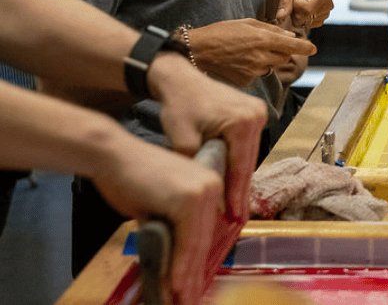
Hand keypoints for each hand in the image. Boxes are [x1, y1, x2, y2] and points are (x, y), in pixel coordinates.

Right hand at [91, 131, 238, 304]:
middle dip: (194, 274)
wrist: (113, 157)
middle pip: (205, 239)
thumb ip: (174, 227)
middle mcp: (213, 185)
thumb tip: (179, 260)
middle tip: (187, 298)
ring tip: (179, 298)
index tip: (193, 286)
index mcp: (210, 185)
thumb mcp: (160, 205)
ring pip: (197, 244)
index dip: (200, 262)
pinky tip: (174, 284)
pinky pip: (186, 240)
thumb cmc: (131, 179)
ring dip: (187, 276)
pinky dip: (179, 265)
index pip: (208, 231)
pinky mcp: (188, 199)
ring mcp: (203, 191)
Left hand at [147, 53, 266, 222]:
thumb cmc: (178, 107)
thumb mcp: (182, 142)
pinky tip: (231, 181)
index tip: (235, 219)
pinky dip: (238, 162)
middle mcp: (256, 115)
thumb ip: (198, 168)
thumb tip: (205, 198)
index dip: (237, 196)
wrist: (179, 79)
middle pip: (248, 162)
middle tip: (235, 219)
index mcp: (242, 121)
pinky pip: (247, 145)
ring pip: (248, 155)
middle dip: (239, 191)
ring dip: (239, 177)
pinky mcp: (254, 113)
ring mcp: (258, 112)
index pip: (241, 167)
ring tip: (232, 206)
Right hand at [186, 19, 315, 86]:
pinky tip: (240, 61)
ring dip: (267, 60)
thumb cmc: (221, 32)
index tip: (313, 48)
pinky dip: (254, 68)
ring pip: (271, 66)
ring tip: (248, 52)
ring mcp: (254, 71)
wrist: (198, 50)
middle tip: (267, 44)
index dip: (305, 47)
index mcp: (263, 40)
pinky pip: (258, 74)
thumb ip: (271, 30)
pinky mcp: (246, 81)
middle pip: (284, 57)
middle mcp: (261, 57)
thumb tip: (290, 37)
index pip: (292, 46)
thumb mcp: (247, 23)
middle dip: (282, 51)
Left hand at [266, 0, 333, 27]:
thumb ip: (285, 2)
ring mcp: (326, 13)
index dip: (295, 4)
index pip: (306, 9)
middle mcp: (328, 4)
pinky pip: (305, 25)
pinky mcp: (321, 19)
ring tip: (302, 2)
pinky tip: (303, 8)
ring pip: (304, 23)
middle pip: (305, 18)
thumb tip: (280, 18)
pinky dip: (301, 18)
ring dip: (297, 14)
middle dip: (296, 10)